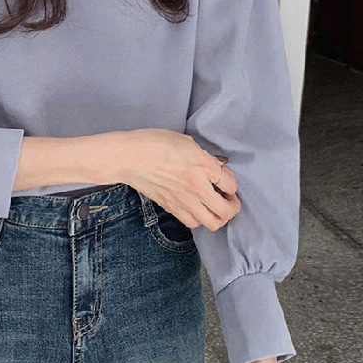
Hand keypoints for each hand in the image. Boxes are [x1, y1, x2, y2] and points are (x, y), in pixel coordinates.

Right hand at [115, 128, 240, 230]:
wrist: (129, 157)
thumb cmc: (153, 143)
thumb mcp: (184, 140)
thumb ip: (202, 154)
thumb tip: (212, 164)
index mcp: (202, 165)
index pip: (230, 183)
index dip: (231, 183)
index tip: (226, 180)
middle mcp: (197, 186)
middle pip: (226, 210)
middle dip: (233, 206)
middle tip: (229, 200)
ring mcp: (184, 200)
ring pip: (213, 223)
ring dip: (218, 217)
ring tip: (214, 208)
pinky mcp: (171, 208)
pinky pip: (192, 223)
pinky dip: (199, 220)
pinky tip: (196, 209)